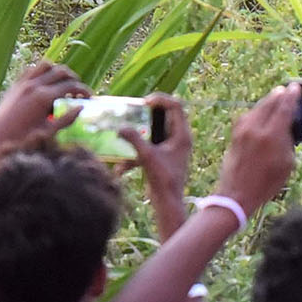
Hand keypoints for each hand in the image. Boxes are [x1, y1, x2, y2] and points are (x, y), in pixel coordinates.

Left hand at [0, 60, 87, 155]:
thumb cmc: (22, 140)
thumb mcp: (48, 131)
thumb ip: (66, 119)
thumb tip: (80, 108)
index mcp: (44, 97)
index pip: (70, 86)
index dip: (83, 89)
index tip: (89, 96)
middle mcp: (34, 85)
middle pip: (61, 71)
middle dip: (73, 78)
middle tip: (78, 90)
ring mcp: (23, 83)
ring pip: (46, 65)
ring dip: (57, 71)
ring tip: (62, 82)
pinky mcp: (15, 84)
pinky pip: (31, 69)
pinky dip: (41, 72)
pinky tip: (45, 83)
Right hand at [121, 93, 193, 234]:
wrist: (167, 202)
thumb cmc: (163, 179)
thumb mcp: (147, 157)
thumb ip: (134, 140)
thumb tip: (120, 128)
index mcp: (182, 135)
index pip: (176, 106)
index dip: (161, 99)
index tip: (145, 102)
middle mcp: (179, 138)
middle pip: (166, 115)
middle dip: (149, 113)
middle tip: (136, 110)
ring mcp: (172, 147)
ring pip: (156, 130)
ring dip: (140, 132)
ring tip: (126, 131)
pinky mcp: (163, 156)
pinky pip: (150, 146)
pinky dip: (136, 152)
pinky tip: (122, 168)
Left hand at [212, 87, 297, 214]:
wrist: (237, 193)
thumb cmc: (267, 183)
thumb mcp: (287, 163)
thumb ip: (289, 141)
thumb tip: (288, 126)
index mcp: (272, 135)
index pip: (284, 107)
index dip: (292, 96)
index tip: (296, 87)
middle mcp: (256, 128)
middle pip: (270, 102)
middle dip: (279, 95)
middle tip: (286, 90)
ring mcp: (243, 129)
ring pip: (258, 107)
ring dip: (268, 102)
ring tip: (276, 99)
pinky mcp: (235, 133)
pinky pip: (249, 115)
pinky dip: (258, 112)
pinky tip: (262, 114)